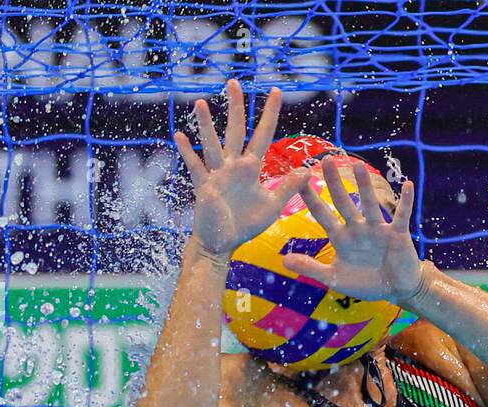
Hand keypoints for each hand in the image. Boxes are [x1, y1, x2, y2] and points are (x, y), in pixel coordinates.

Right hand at [174, 78, 311, 257]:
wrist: (223, 243)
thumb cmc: (245, 224)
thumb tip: (307, 170)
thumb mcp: (272, 205)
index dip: (270, 114)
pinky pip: (196, 167)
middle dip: (236, 107)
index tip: (276, 91)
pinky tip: (179, 136)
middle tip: (234, 82)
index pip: (263, 135)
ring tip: (201, 103)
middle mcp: (233, 166)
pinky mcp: (204, 187)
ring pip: (212, 144)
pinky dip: (188, 152)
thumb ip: (288, 188)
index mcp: (251, 168)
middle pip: (236, 131)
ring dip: (207, 125)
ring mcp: (217, 174)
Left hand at [282, 157, 427, 308]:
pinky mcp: (398, 234)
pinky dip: (406, 202)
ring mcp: (378, 230)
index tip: (298, 181)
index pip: (323, 215)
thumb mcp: (335, 278)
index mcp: (342, 238)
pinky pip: (402, 215)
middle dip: (334, 183)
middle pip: (344, 203)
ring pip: (370, 205)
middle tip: (326, 160)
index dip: (311, 199)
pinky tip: (408, 184)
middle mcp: (358, 229)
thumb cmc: (366, 282)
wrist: (396, 290)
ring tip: (358, 166)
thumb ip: (311, 268)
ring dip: (365, 186)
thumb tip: (284, 261)